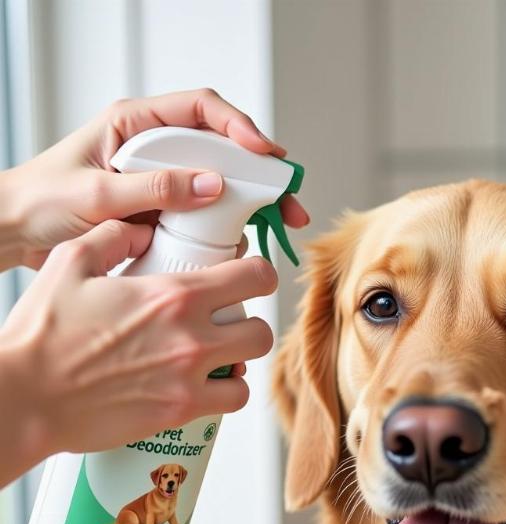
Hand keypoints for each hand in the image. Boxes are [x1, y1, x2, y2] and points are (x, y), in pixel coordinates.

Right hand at [0, 220, 277, 485]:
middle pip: (262, 329)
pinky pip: (234, 400)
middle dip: (251, 322)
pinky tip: (209, 385)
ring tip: (219, 356)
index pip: (254, 277)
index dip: (260, 275)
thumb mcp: (70, 264)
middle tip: (231, 323)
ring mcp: (190, 377)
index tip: (250, 279)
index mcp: (173, 294)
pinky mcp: (182, 411)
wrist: (27, 397)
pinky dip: (228, 392)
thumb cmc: (42, 336)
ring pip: (252, 367)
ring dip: (241, 360)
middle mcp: (191, 336)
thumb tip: (141, 233)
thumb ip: (113, 238)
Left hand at [1, 88, 308, 267]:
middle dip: (262, 171)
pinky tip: (241, 242)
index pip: (201, 109)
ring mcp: (163, 181)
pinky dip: (230, 226)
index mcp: (136, 124)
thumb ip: (153, 187)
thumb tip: (212, 184)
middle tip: (288, 199)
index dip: (239, 127)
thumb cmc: (41, 202)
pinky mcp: (165, 211)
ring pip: (221, 182)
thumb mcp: (95, 193)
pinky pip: (208, 214)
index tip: (263, 153)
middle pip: (223, 148)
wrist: (16, 234)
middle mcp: (155, 148)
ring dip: (254, 202)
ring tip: (279, 223)